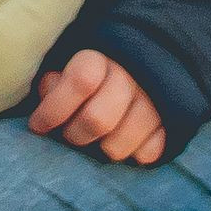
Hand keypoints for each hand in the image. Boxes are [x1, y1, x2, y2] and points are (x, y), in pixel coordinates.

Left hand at [29, 50, 165, 165]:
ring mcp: (155, 101)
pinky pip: (147, 153)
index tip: (38, 125)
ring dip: (101, 149)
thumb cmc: (87, 75)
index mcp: (101, 57)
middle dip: (75, 136)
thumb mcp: (63, 68)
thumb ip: (53, 81)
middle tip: (69, 136)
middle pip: (98, 119)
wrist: (135, 70)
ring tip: (96, 141)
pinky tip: (123, 142)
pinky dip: (132, 154)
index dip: (54, 109)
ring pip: (120, 144)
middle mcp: (132, 76)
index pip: (81, 80)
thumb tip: (50, 91)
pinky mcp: (172, 123)